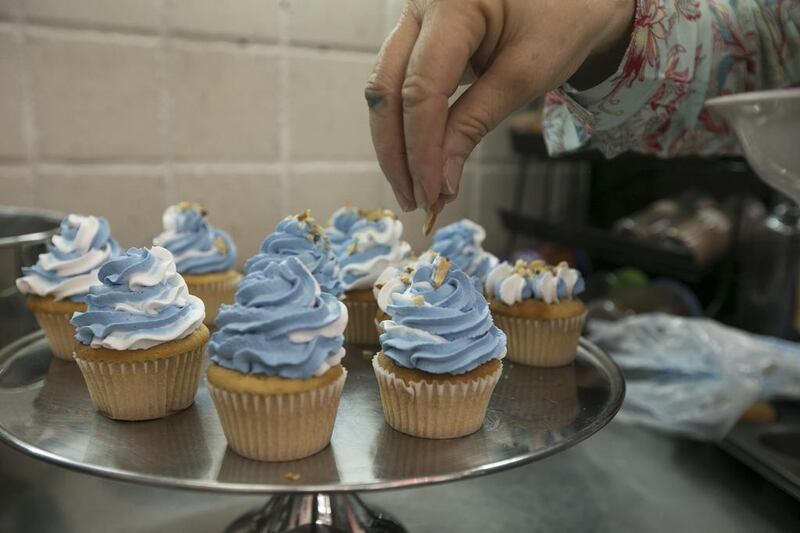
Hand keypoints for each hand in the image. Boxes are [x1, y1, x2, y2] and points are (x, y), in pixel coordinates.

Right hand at [366, 0, 633, 210]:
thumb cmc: (562, 21)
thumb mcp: (525, 75)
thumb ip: (475, 124)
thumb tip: (440, 181)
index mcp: (452, 2)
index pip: (421, 89)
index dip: (421, 148)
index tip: (430, 193)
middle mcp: (421, 3)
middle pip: (387, 88)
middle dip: (396, 151)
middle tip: (413, 200)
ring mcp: (414, 15)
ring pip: (384, 87)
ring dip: (394, 142)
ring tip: (413, 187)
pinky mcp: (417, 33)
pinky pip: (398, 81)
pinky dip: (405, 123)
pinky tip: (417, 157)